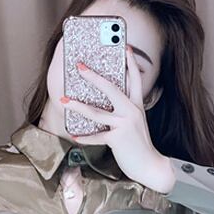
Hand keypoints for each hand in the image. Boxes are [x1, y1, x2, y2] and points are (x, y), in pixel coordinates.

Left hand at [61, 45, 175, 193]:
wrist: (150, 166)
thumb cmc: (138, 145)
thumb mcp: (134, 123)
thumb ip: (123, 111)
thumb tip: (102, 103)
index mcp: (136, 105)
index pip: (135, 79)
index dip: (130, 62)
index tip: (125, 46)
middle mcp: (132, 111)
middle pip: (111, 88)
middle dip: (94, 76)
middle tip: (79, 66)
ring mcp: (125, 124)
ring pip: (97, 112)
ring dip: (78, 106)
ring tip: (63, 100)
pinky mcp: (118, 139)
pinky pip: (97, 137)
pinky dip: (85, 137)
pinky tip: (74, 136)